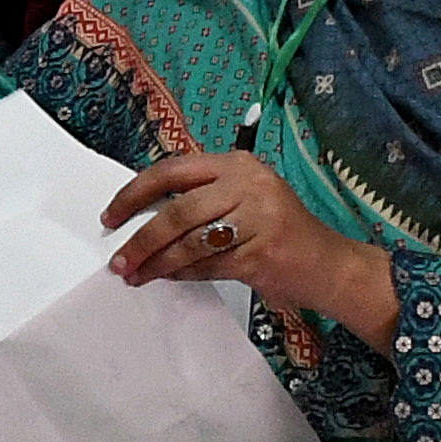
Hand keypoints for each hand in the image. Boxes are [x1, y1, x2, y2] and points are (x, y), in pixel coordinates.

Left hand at [100, 151, 394, 337]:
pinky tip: (167, 277)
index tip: (111, 216)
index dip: (135, 193)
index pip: (172, 171)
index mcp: (237, 164)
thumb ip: (202, 199)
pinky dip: (182, 274)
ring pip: (189, 242)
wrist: (329, 264)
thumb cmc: (280, 232)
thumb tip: (143, 220)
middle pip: (178, 210)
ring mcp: (257, 217)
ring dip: (156, 262)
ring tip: (134, 275)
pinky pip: (207, 266)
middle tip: (119, 259)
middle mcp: (247, 184)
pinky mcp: (260, 252)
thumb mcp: (245, 199)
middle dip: (141, 238)